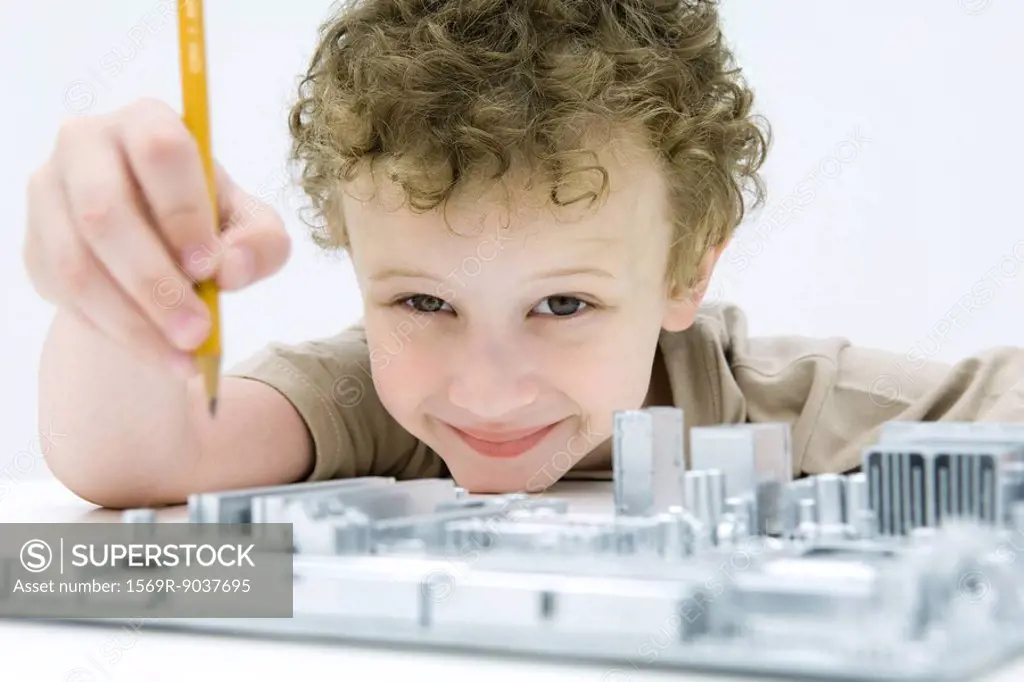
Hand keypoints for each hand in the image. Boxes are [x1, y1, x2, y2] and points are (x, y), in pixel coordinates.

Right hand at [24, 98, 290, 376]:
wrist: (158, 256)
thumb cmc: (211, 227)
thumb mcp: (254, 231)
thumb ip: (262, 243)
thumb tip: (232, 267)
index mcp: (148, 123)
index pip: (159, 151)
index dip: (183, 211)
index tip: (210, 268)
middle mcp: (86, 145)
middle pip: (105, 212)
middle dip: (155, 283)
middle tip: (199, 331)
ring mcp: (49, 194)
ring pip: (77, 263)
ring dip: (134, 320)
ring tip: (185, 355)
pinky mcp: (33, 244)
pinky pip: (65, 294)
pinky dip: (115, 331)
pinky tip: (156, 351)